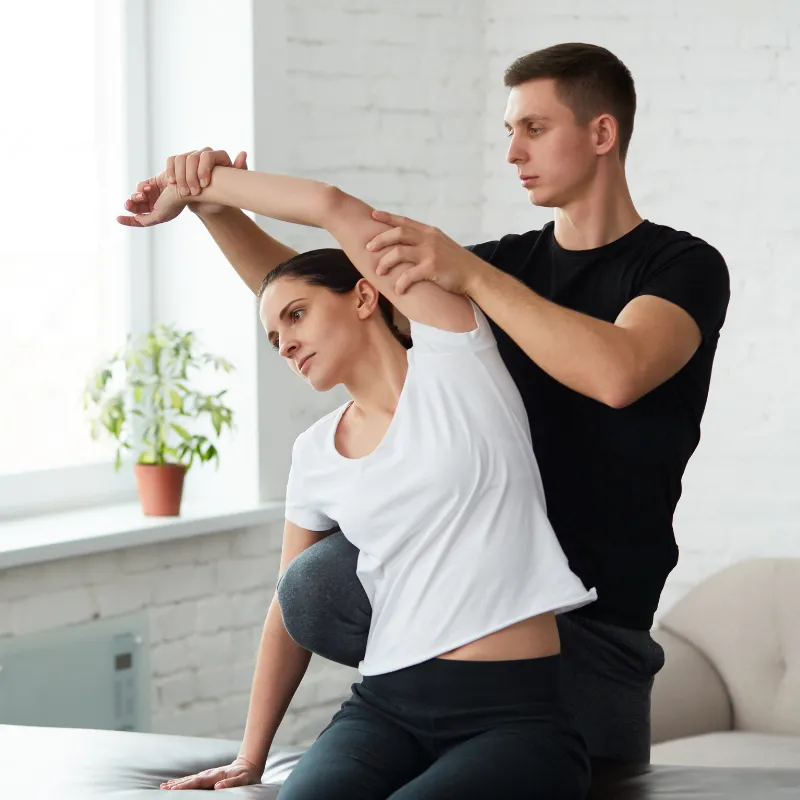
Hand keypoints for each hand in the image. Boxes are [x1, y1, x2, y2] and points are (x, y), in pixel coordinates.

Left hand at [116, 171, 185, 227]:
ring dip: (136, 196)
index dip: (128, 220)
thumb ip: (146, 220)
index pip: (140, 219)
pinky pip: (140, 186)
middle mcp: (155, 206)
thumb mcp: (159, 216)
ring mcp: (154, 194)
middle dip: (131, 205)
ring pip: (136, 196)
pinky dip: (141, 187)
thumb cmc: (173, 203)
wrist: (182, 187)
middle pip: (136, 207)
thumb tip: (135, 217)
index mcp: (158, 215)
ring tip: (142, 195)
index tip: (118, 218)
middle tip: (129, 203)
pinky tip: (147, 187)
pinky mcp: (153, 182)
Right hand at [160, 756, 261, 790]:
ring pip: (190, 779)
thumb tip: (217, 786)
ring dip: (177, 782)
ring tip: (164, 786)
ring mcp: (208, 774)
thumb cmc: (247, 775)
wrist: (249, 765)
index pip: (198, 782)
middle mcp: (210, 774)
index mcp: (216, 775)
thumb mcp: (243, 780)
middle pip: (191, 780)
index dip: (185, 786)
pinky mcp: (208, 776)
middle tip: (163, 788)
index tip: (173, 789)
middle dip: (177, 784)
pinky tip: (176, 783)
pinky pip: (193, 779)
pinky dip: (183, 781)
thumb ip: (231, 783)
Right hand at [167, 147, 247, 215]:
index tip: (204, 185)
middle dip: (191, 176)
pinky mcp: (180, 162)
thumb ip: (239, 170)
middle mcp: (205, 153)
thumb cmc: (224, 196)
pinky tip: (173, 184)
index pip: (208, 155)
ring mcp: (191, 156)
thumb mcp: (233, 187)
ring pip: (181, 159)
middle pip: (193, 157)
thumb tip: (243, 153)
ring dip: (181, 177)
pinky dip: (171, 172)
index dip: (204, 169)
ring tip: (185, 192)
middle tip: (194, 192)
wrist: (210, 204)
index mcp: (220, 157)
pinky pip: (172, 160)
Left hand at [366, 210, 486, 295]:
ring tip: (378, 271)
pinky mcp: (432, 268)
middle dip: (379, 240)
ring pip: (398, 252)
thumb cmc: (456, 263)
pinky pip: (408, 275)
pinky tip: (397, 290)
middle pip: (397, 233)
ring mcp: (430, 253)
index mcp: (429, 232)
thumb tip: (407, 243)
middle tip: (368, 248)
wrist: (474, 275)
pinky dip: (400, 283)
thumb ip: (425, 241)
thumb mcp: (441, 244)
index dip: (387, 217)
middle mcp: (428, 239)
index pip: (404, 221)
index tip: (373, 215)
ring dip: (385, 262)